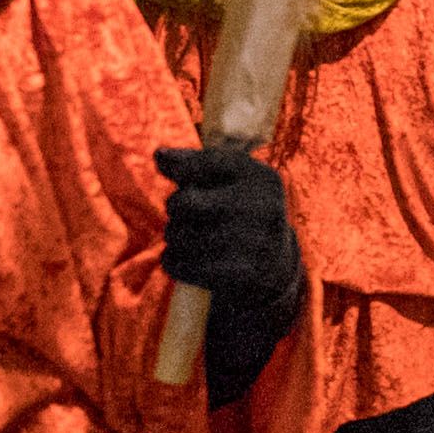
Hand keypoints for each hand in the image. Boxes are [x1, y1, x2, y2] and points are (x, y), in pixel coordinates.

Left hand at [153, 143, 306, 408]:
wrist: (273, 267)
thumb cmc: (240, 213)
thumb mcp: (228, 181)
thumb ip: (193, 164)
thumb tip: (160, 155)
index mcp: (262, 178)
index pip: (205, 163)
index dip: (181, 169)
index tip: (175, 173)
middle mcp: (264, 207)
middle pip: (185, 202)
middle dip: (175, 208)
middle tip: (185, 214)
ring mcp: (255, 244)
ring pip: (180, 236)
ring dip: (174, 238)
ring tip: (187, 238)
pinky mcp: (242, 276)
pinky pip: (184, 266)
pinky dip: (174, 263)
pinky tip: (184, 260)